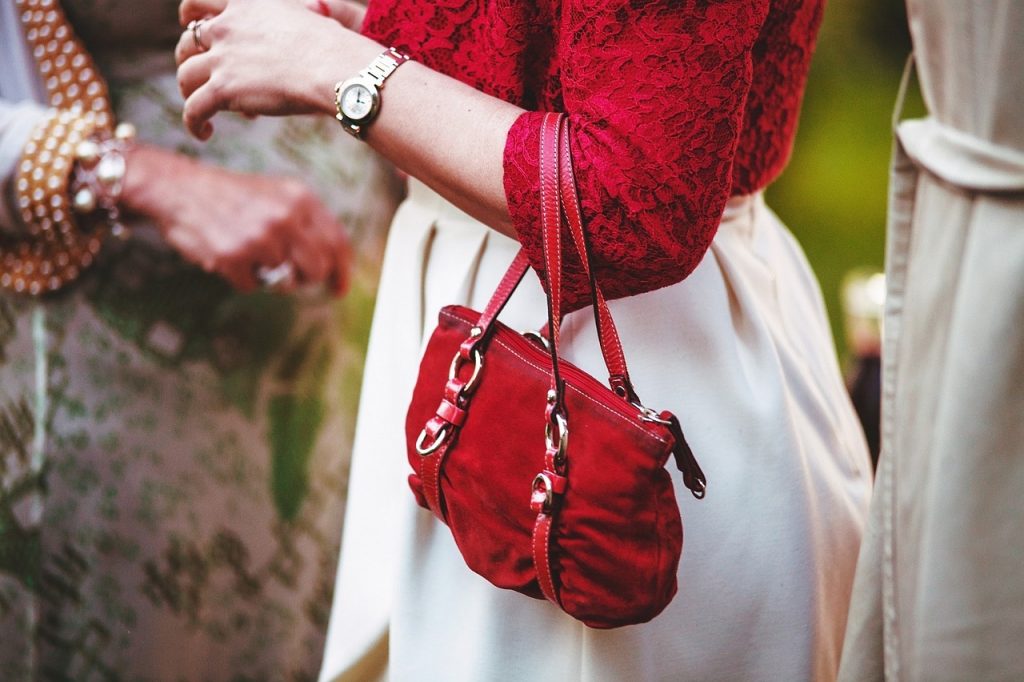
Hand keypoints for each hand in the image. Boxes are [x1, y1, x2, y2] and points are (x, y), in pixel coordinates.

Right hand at [121, 145, 349, 293]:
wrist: (178, 189)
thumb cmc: (233, 198)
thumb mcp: (278, 196)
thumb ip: (308, 224)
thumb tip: (333, 264)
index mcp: (301, 199)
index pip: (337, 242)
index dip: (342, 271)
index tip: (339, 289)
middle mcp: (285, 216)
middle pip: (317, 269)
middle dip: (305, 278)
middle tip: (288, 274)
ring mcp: (260, 237)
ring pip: (285, 282)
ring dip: (269, 277)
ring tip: (251, 254)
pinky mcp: (234, 256)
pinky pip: (252, 287)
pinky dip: (241, 279)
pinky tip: (229, 256)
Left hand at [175, 0, 378, 138]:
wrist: (334, 67)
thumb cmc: (334, 46)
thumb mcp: (309, 16)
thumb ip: (295, 17)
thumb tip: (314, 12)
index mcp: (245, 4)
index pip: (199, 3)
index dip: (189, 18)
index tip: (191, 29)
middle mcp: (227, 27)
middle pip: (186, 44)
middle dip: (188, 62)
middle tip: (200, 80)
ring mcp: (222, 58)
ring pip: (186, 77)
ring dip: (190, 94)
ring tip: (203, 112)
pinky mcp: (224, 89)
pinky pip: (194, 108)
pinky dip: (193, 123)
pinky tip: (204, 133)